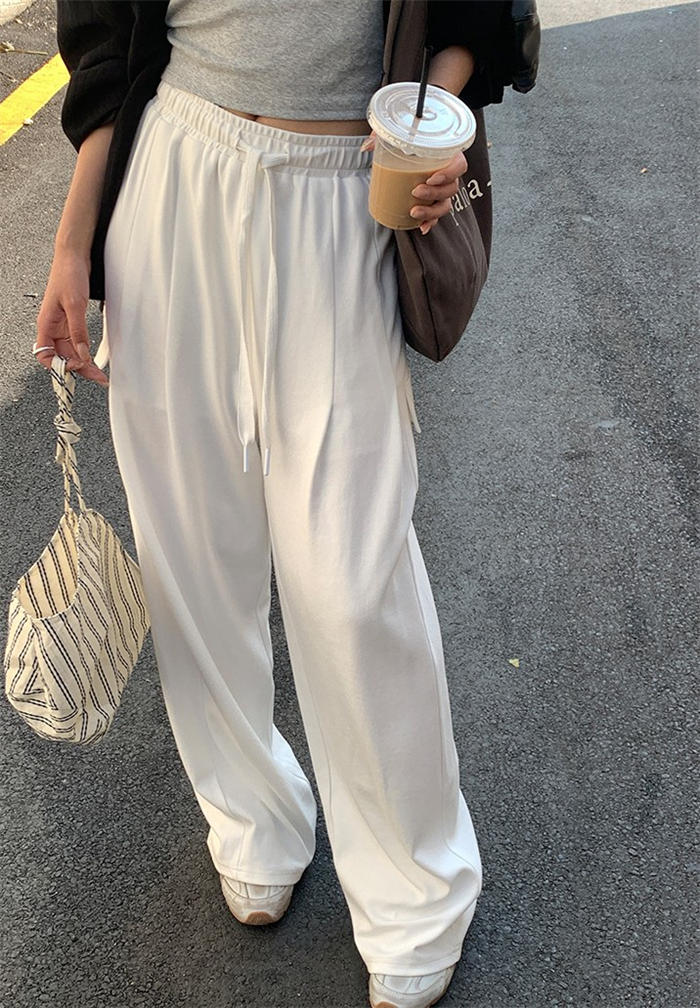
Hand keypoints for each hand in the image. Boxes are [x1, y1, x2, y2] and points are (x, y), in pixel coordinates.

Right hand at [34, 248, 108, 386]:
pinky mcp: (72, 320)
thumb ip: (78, 332)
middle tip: (97, 377)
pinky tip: (94, 357)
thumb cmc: (68, 274)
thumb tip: (82, 354)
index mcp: (46, 324)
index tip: (76, 369)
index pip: (45, 355)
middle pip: (62, 356)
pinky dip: (85, 351)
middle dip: (78, 368)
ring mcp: (62, 325)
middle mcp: (52, 327)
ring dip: (83, 362)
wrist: (74, 256)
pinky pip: (77, 341)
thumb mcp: (75, 305)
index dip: (58, 365)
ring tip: (98, 373)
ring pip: (71, 351)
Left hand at [360, 131, 466, 234]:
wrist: (403, 155)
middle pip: (452, 188)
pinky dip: (430, 222)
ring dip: (431, 211)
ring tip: (414, 212)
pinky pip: (436, 215)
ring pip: (445, 204)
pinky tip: (421, 227)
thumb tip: (367, 147)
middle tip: (416, 192)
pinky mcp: (433, 202)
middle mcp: (447, 174)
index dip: (449, 173)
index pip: (459, 165)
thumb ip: (383, 136)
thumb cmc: (406, 143)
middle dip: (435, 193)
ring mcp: (441, 190)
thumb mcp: (395, 136)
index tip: (431, 178)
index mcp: (446, 155)